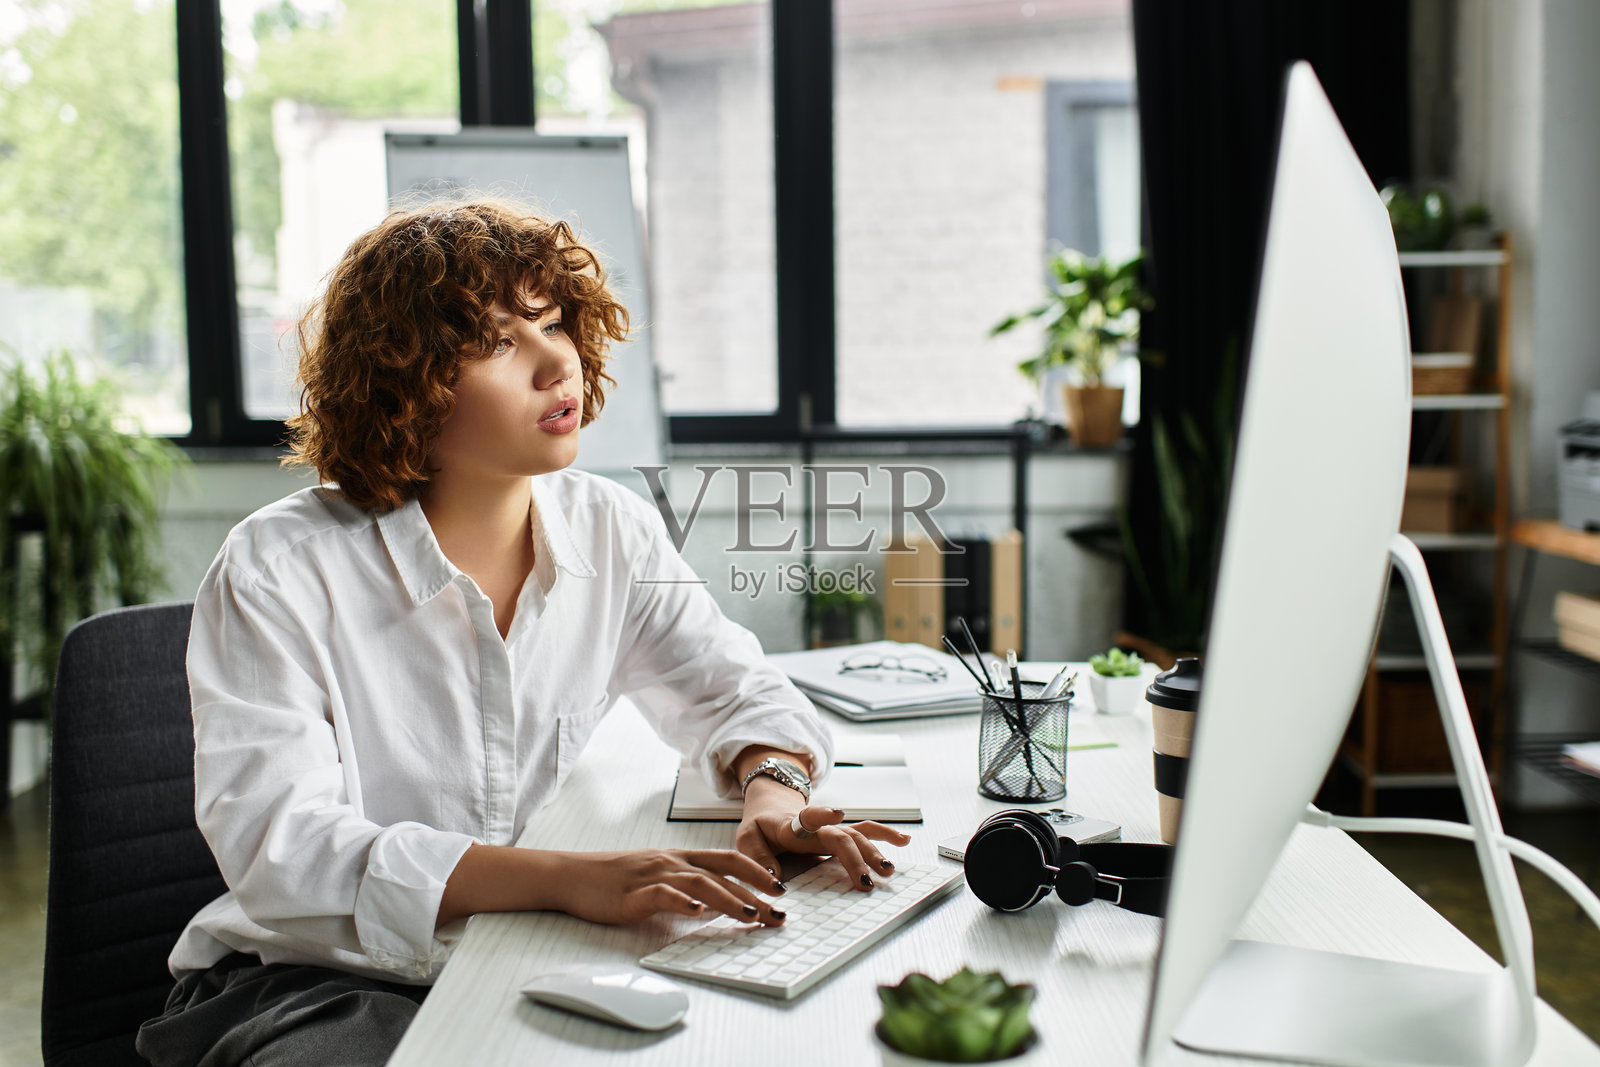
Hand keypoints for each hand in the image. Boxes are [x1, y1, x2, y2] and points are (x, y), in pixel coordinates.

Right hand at [549, 847, 788, 925]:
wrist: (571, 875)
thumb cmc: (613, 880)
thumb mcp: (655, 876)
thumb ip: (684, 884)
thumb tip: (715, 901)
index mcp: (679, 858)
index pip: (727, 860)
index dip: (756, 872)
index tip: (780, 888)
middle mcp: (671, 862)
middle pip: (722, 873)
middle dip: (755, 893)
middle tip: (779, 912)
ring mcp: (653, 876)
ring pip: (700, 883)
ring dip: (729, 900)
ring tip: (751, 915)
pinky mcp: (633, 894)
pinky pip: (661, 894)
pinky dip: (681, 901)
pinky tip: (696, 912)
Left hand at [736, 779, 911, 890]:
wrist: (771, 807)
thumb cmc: (761, 827)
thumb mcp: (747, 839)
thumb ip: (759, 858)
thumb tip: (775, 881)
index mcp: (792, 825)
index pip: (808, 816)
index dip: (821, 814)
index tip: (836, 814)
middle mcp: (818, 826)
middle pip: (840, 835)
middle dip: (855, 856)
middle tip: (865, 880)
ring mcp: (832, 830)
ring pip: (857, 835)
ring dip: (874, 851)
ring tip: (888, 869)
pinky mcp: (841, 835)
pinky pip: (866, 832)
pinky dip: (885, 835)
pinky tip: (904, 841)